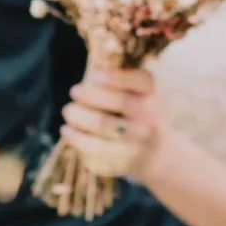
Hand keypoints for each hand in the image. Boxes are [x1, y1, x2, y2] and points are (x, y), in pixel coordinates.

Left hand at [60, 62, 161, 176]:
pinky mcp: (122, 162)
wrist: (158, 155)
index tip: (93, 76)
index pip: (141, 81)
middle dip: (90, 95)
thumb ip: (122, 79)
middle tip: (74, 90)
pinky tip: (67, 131)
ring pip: (102, 127)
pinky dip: (76, 139)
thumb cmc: (141, 113)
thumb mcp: (141, 94)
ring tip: (68, 111)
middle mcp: (150, 120)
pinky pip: (94, 150)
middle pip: (119, 102)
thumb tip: (94, 63)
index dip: (116, 77)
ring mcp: (137, 144)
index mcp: (155, 97)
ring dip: (78, 117)